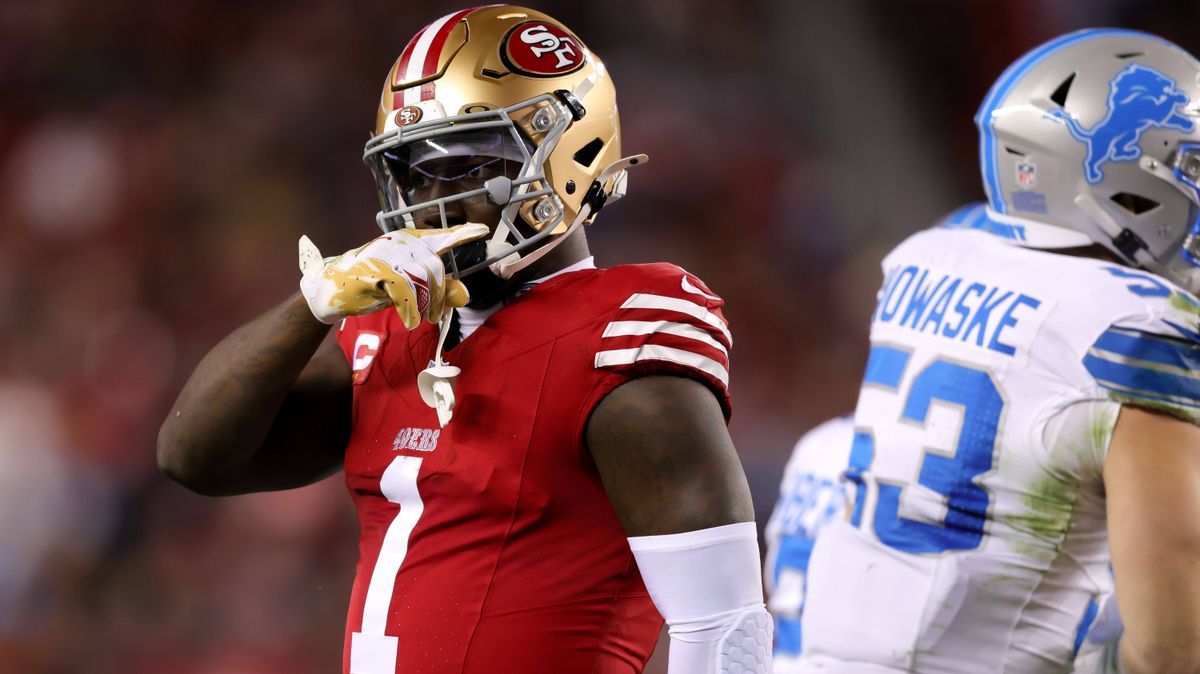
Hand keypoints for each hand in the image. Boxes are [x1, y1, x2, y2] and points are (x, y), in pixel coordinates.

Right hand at [298, 224, 489, 327]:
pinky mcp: (375, 271)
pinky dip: (411, 310)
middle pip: (436, 268)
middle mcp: (399, 244)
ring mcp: (386, 255)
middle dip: (440, 296)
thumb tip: (465, 295)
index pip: (441, 237)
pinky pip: (405, 292)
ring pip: (422, 279)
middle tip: (435, 315)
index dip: (462, 234)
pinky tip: (409, 320)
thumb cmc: (373, 286)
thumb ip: (438, 289)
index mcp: (409, 242)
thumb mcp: (410, 288)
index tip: (483, 230)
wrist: (332, 290)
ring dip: (426, 305)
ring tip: (421, 319)